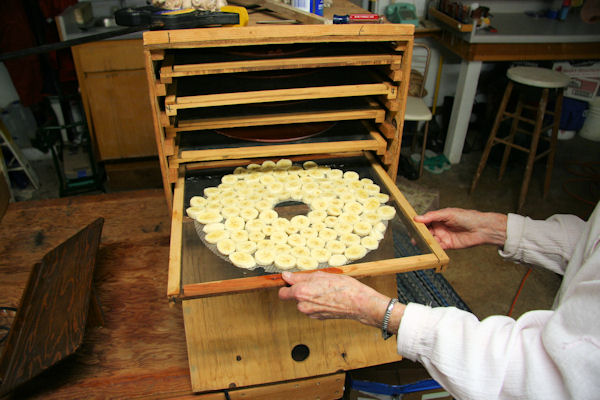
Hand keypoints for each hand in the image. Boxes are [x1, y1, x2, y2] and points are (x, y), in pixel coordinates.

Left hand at [279, 271, 404, 334]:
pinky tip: (328, 298)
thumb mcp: (320, 275)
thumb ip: (300, 277)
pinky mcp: (318, 318)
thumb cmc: (342, 287)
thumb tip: (286, 276)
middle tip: (315, 283)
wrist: (358, 303)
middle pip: (294, 297)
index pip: (282, 292)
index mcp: (301, 293)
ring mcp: (310, 313)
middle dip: (300, 290)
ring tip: (325, 289)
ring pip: (304, 302)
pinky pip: (312, 308)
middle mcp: (302, 305)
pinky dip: (317, 303)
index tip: (292, 281)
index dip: (287, 286)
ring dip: (310, 296)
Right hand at [414, 208, 506, 249]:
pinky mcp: (448, 245)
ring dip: (425, 242)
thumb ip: (432, 216)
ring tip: (420, 242)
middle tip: (414, 236)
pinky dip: (433, 248)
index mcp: (439, 218)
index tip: (411, 225)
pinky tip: (429, 247)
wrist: (482, 228)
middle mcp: (440, 227)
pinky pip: (438, 247)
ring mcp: (443, 236)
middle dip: (420, 234)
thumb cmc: (467, 217)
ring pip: (430, 240)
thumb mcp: (448, 213)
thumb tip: (417, 218)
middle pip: (426, 231)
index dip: (418, 223)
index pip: (425, 221)